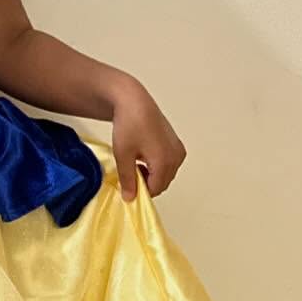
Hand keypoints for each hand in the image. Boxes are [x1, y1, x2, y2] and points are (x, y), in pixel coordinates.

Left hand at [111, 80, 185, 200]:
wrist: (134, 102)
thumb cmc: (129, 124)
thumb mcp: (123, 155)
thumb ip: (128, 180)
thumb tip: (130, 198)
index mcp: (165, 161)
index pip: (154, 189)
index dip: (140, 190)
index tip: (127, 186)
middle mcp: (176, 157)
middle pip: (162, 183)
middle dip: (146, 183)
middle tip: (130, 173)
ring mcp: (178, 150)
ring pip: (166, 174)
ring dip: (152, 175)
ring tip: (136, 163)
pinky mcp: (176, 144)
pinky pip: (169, 164)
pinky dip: (158, 166)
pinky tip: (144, 156)